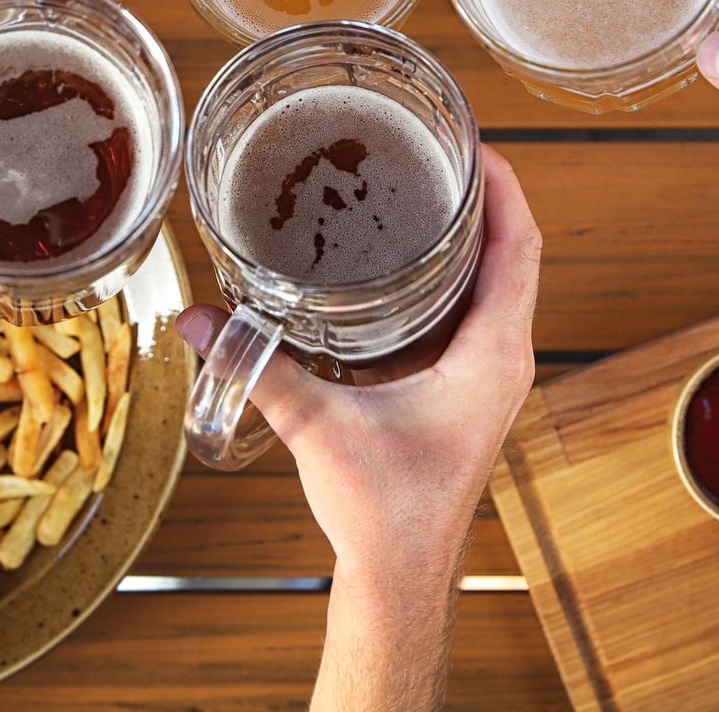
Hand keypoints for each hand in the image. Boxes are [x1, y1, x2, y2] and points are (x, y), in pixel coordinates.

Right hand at [174, 145, 540, 577]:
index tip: (476, 143)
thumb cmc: (385, 511)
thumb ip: (256, 366)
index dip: (504, 187)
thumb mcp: (318, 425)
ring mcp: (490, 376)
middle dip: (483, 197)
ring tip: (425, 188)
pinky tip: (410, 260)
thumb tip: (197, 320)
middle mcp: (504, 360)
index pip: (521, 247)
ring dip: (471, 235)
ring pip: (497, 284)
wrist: (400, 574)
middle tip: (438, 150)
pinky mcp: (468, 390)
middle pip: (513, 254)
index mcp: (493, 355)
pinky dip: (454, 274)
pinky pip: (476, 312)